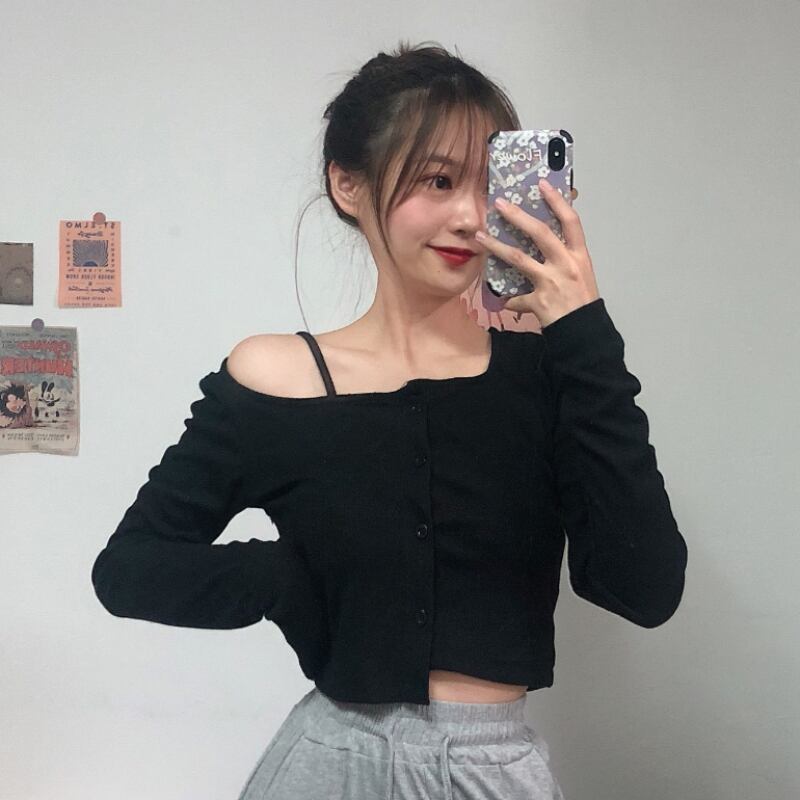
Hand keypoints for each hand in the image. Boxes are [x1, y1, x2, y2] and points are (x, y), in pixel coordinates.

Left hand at [474, 179, 599, 327]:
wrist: (584, 332)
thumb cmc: (582, 302)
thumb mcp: (580, 274)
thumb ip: (564, 257)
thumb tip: (545, 242)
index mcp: (579, 256)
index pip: (570, 221)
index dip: (557, 201)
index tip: (542, 184)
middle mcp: (566, 264)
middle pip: (541, 233)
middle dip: (518, 216)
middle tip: (500, 204)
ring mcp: (552, 282)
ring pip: (519, 258)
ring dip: (497, 246)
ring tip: (480, 237)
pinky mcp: (539, 301)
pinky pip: (517, 298)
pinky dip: (510, 301)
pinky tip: (504, 301)